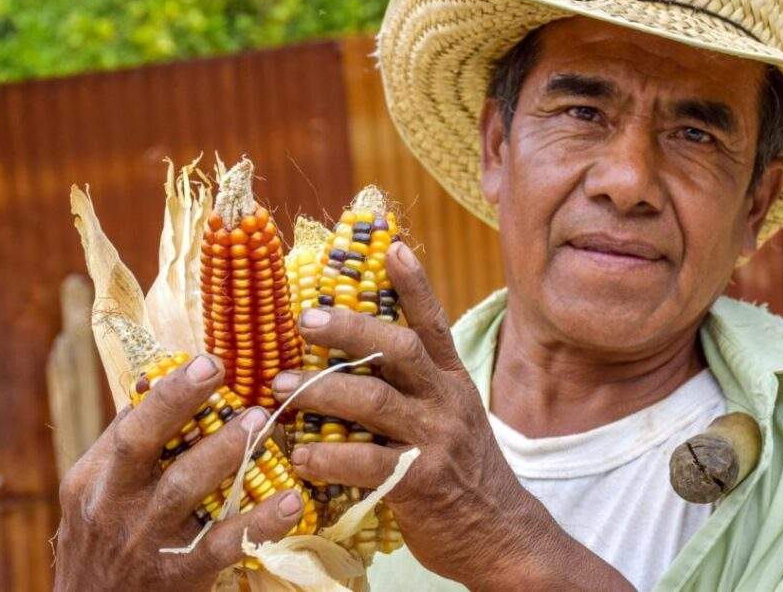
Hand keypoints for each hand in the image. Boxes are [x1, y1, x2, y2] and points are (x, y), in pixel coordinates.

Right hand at [54, 354, 304, 591]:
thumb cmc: (105, 544)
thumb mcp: (98, 494)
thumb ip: (127, 445)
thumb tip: (154, 382)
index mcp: (94, 478)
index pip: (127, 425)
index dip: (166, 390)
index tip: (206, 360)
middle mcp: (112, 504)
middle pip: (138, 444)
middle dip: (176, 403)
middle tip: (217, 368)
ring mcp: (144, 540)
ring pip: (181, 489)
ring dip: (223, 452)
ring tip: (260, 421)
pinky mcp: (177, 574)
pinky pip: (222, 545)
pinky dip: (259, 522)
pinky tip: (293, 501)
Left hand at [274, 243, 632, 590]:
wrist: (500, 536)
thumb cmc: (463, 473)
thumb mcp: (452, 420)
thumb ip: (414, 390)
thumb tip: (354, 365)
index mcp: (453, 381)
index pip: (433, 322)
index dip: (413, 284)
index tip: (391, 246)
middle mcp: (446, 402)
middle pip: (399, 349)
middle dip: (350, 328)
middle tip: (305, 318)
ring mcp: (435, 440)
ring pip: (374, 400)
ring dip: (321, 391)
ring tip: (282, 387)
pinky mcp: (420, 482)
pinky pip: (364, 462)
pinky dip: (325, 457)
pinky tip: (298, 456)